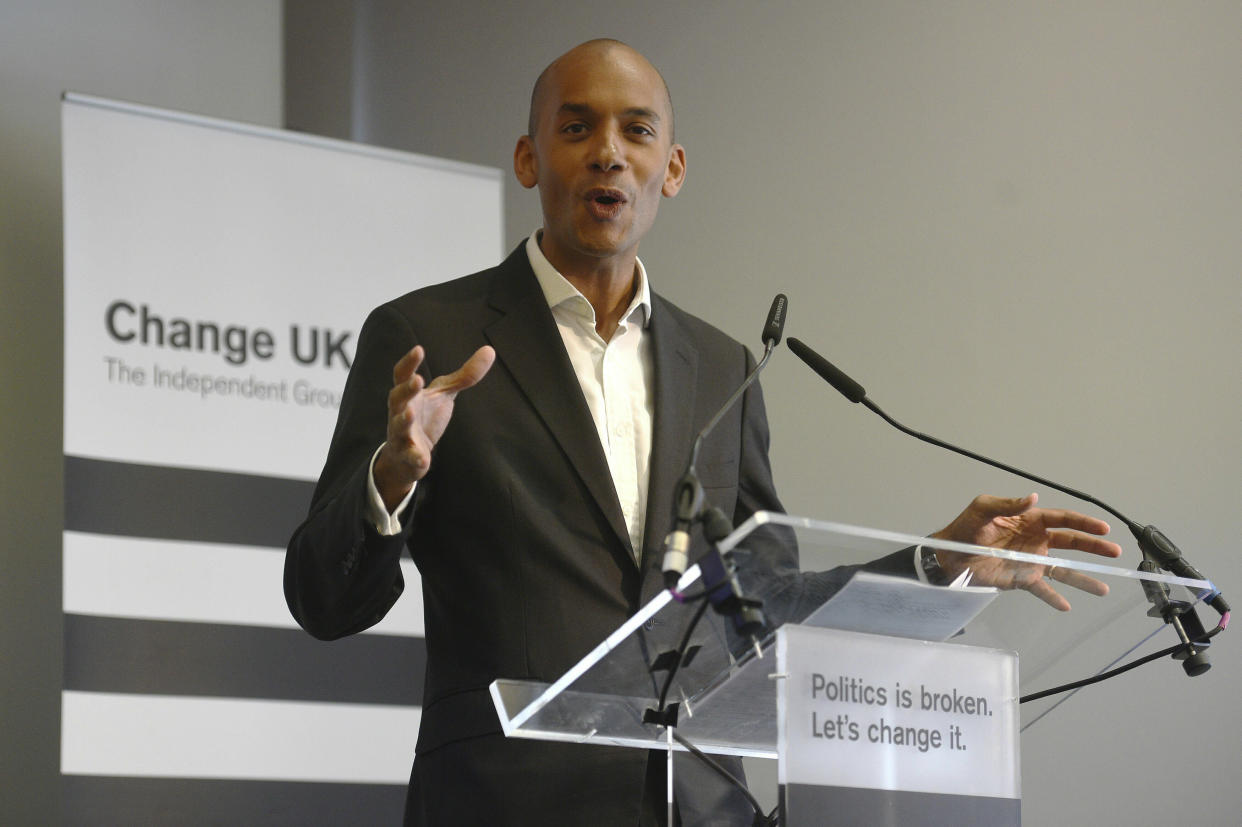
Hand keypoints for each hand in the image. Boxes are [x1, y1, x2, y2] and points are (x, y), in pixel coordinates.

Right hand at [373, 344, 494, 509]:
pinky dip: (415, 457)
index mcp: (409, 394)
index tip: (419, 349)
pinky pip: (409, 456)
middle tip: (418, 380)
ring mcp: (401, 433)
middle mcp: (400, 411)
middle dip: (406, 389)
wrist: (406, 457)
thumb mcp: (444, 394)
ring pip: (398, 425)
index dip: (409, 362)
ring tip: (410, 413)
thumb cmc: (425, 418)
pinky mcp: (407, 455)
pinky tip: (424, 460)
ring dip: (403, 419)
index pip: (403, 374)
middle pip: (397, 397)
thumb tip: (489, 350)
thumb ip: (464, 375)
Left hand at [930, 493, 1122, 610]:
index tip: (1103, 529)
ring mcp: (1031, 561)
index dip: (1083, 523)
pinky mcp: (1021, 579)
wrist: (949, 555)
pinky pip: (1042, 589)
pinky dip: (1054, 598)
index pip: (1062, 520)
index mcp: (1029, 520)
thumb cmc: (965, 528)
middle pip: (1070, 543)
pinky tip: (1066, 606)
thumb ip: (1008, 504)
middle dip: (1093, 547)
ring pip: (1062, 570)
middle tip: (1114, 552)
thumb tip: (1033, 497)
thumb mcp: (982, 509)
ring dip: (1083, 578)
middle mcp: (1035, 540)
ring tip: (1103, 588)